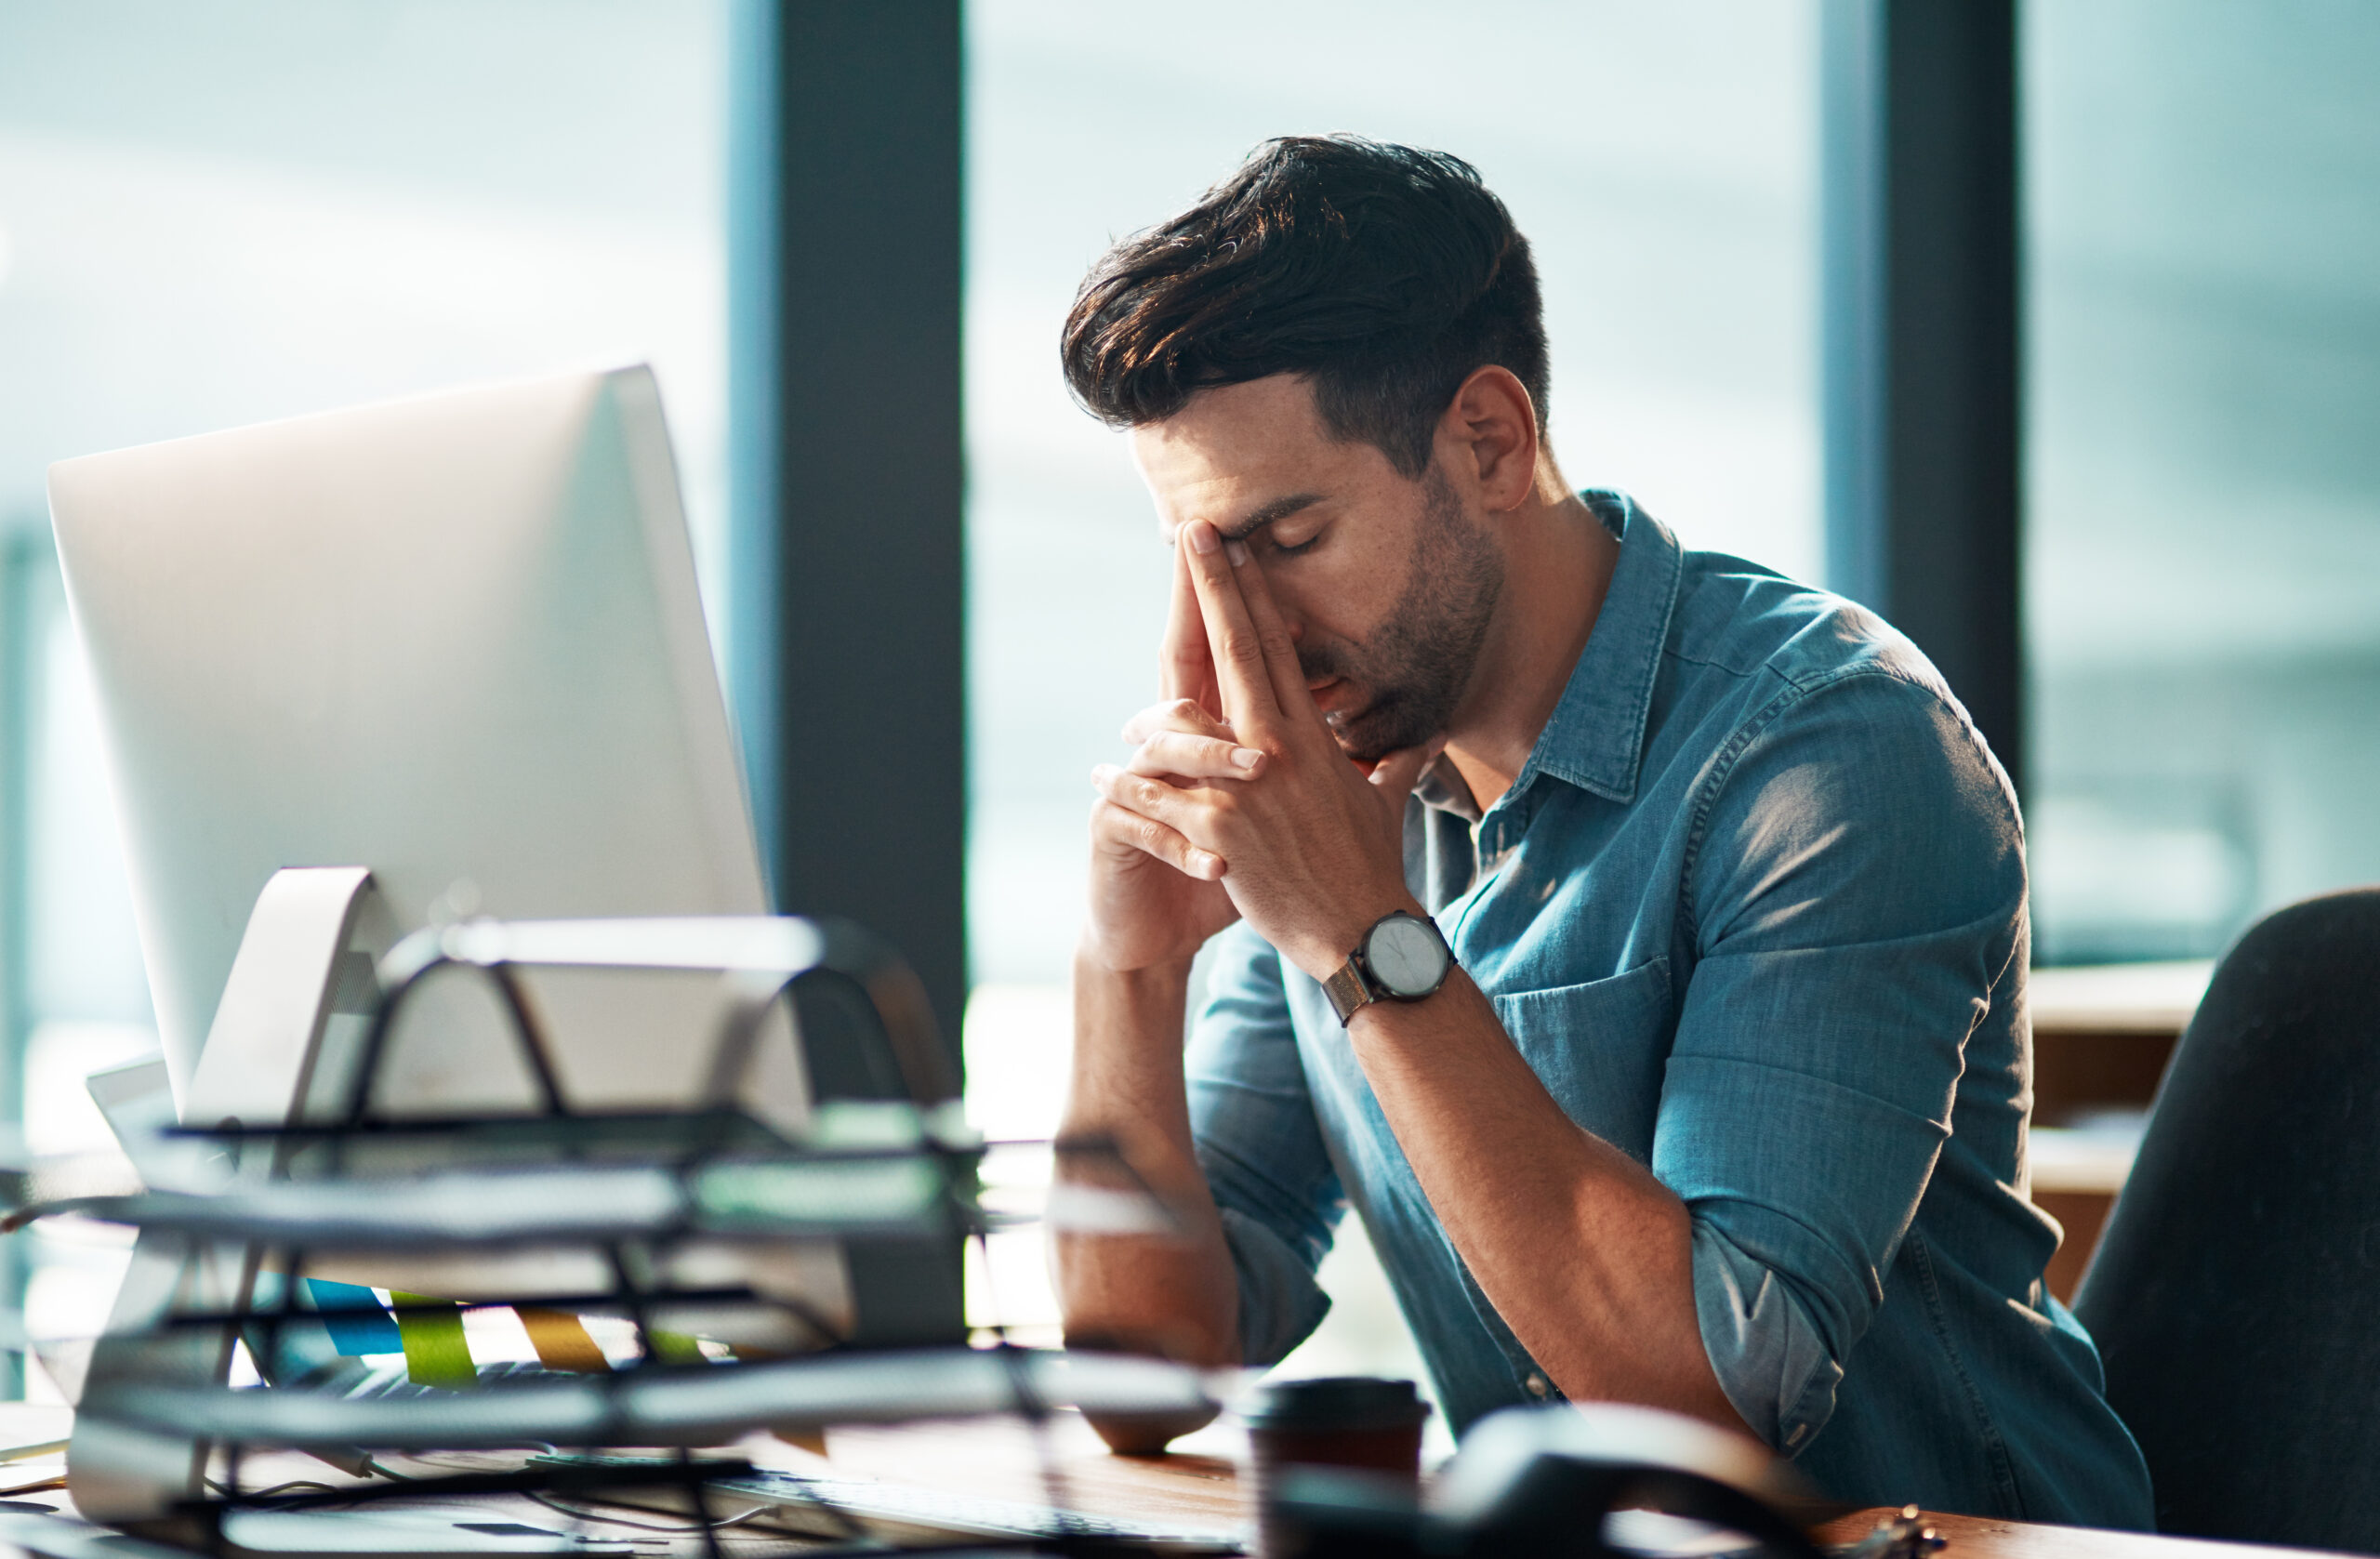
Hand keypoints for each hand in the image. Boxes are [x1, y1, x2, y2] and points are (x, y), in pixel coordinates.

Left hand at [1092, 520, 1441, 980]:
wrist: (1360, 930)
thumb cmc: (1371, 869)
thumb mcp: (1387, 804)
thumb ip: (1398, 760)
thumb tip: (1430, 734)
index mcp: (1311, 735)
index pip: (1278, 646)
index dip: (1254, 593)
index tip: (1236, 548)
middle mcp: (1280, 746)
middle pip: (1239, 649)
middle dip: (1212, 588)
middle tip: (1191, 531)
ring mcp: (1247, 782)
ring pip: (1187, 717)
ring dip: (1150, 703)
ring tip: (1126, 703)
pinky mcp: (1218, 824)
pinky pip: (1161, 793)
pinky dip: (1131, 784)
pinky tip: (1103, 776)